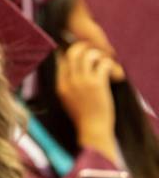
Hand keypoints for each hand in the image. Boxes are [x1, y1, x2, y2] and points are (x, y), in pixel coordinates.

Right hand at [56, 41, 117, 160]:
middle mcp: (69, 80)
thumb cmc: (83, 116)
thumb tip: (70, 68)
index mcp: (60, 84)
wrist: (92, 130)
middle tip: (95, 53)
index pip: (61, 58)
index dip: (72, 52)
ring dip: (100, 56)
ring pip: (89, 54)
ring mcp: (82, 81)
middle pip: (74, 52)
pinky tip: (116, 75)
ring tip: (106, 64)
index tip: (81, 54)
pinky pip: (104, 64)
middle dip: (85, 48)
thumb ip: (66, 84)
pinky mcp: (97, 84)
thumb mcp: (66, 99)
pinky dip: (112, 66)